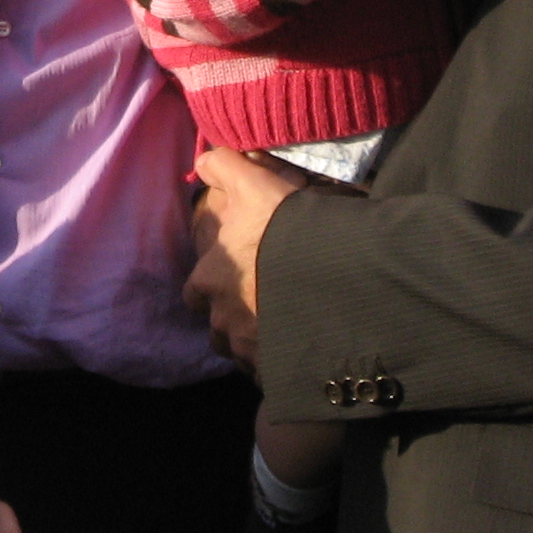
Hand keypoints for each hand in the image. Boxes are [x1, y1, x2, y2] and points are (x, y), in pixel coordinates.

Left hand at [183, 147, 305, 368]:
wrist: (337, 274)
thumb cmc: (289, 227)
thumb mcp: (255, 184)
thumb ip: (225, 168)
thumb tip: (205, 160)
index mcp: (211, 278)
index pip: (196, 289)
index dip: (212, 283)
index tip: (233, 278)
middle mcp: (223, 319)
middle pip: (217, 329)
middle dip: (231, 320)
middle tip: (259, 306)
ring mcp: (248, 348)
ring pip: (241, 351)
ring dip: (252, 341)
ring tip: (281, 327)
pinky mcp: (274, 370)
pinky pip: (268, 373)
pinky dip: (278, 363)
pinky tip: (299, 347)